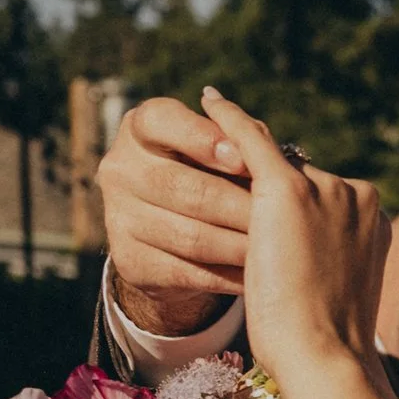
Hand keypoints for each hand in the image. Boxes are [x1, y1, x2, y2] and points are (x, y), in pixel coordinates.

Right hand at [97, 97, 255, 332]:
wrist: (174, 237)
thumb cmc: (209, 175)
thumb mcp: (220, 149)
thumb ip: (239, 137)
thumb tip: (253, 134)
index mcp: (141, 127)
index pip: (162, 122)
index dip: (204, 139)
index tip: (244, 159)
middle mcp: (120, 168)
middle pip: (186, 189)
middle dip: (238, 205)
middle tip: (279, 219)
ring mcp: (119, 217)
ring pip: (190, 237)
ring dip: (238, 246)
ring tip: (275, 250)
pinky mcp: (129, 262)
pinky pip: (186, 273)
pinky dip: (226, 276)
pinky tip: (255, 276)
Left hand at [208, 87, 390, 398]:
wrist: (326, 356)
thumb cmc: (324, 344)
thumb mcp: (334, 290)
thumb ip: (327, 257)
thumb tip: (305, 257)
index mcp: (374, 217)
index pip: (324, 195)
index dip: (296, 203)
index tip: (273, 207)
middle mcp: (355, 194)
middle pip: (301, 177)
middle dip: (273, 191)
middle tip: (234, 200)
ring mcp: (325, 188)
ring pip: (274, 166)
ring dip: (242, 166)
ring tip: (212, 151)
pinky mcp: (288, 190)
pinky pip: (250, 141)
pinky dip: (228, 120)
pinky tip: (209, 101)